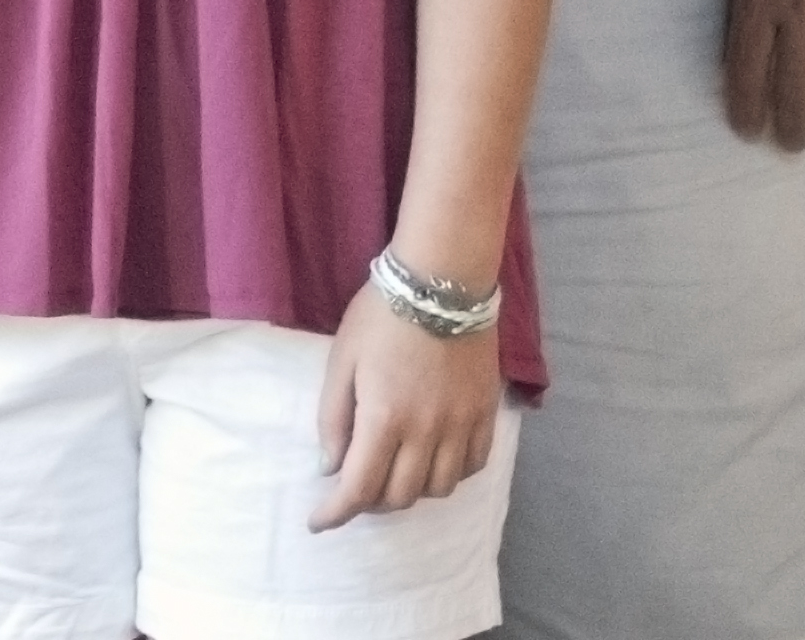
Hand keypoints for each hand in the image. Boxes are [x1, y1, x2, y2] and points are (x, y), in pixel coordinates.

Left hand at [311, 283, 499, 530]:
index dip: (336, 513)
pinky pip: (472, 467)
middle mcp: (427, 433)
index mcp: (384, 418)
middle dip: (371, 502)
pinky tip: (432, 461)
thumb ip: (334, 417)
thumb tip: (331, 466)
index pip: (359, 488)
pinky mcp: (485, 415)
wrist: (441, 283)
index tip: (319, 522)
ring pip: (438, 490)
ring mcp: (461, 426)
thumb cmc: (381, 315)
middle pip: (400, 496)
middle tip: (355, 487)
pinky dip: (449, 476)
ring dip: (410, 491)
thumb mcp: (341, 359)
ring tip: (392, 473)